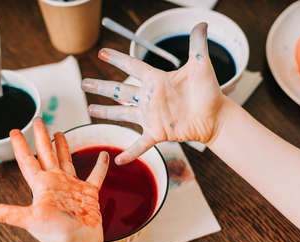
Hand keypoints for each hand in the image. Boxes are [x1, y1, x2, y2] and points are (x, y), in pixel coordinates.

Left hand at [0, 117, 108, 241]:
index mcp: (42, 185)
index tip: (15, 131)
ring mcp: (72, 187)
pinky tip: (102, 155)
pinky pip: (95, 176)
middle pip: (46, 153)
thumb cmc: (55, 236)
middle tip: (38, 120)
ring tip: (60, 132)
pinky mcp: (88, 194)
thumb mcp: (30, 220)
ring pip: (66, 160)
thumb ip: (7, 214)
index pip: (28, 160)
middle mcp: (55, 183)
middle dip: (41, 136)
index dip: (20, 145)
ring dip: (63, 146)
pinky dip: (99, 166)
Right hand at [82, 22, 225, 164]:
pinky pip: (140, 144)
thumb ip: (198, 44)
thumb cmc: (209, 91)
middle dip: (101, 87)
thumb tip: (202, 23)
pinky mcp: (158, 132)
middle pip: (119, 90)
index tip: (102, 53)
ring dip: (106, 113)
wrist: (216, 116)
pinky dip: (130, 152)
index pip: (132, 66)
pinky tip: (118, 160)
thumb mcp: (201, 66)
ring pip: (122, 113)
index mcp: (157, 80)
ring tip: (90, 110)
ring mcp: (151, 116)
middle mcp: (150, 97)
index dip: (117, 59)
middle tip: (83, 83)